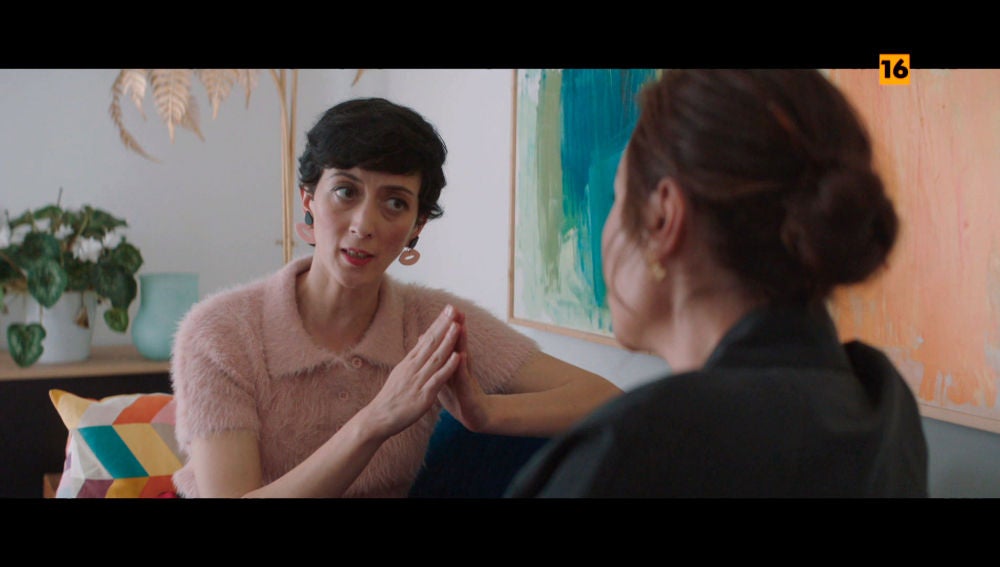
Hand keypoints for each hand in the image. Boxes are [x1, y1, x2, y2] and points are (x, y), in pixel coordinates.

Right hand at [363, 304, 461, 438]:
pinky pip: (438, 378)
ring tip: (457, 326)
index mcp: (409, 362)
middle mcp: (413, 367)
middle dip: (444, 325)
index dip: (438, 323)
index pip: (426, 338)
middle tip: (453, 309)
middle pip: (431, 342)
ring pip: (436, 357)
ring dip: (448, 341)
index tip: (448, 309)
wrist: (378, 418)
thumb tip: (417, 346)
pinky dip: (448, 367)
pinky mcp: (423, 395)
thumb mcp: (400, 374)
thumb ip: (411, 361)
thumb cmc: (390, 398)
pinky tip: (458, 357)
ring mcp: (418, 380)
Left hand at [438, 310, 489, 431]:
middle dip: (455, 326)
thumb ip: (437, 360)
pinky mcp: (467, 391)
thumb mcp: (444, 375)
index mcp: (451, 363)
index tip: (444, 308)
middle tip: (454, 308)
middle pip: (457, 343)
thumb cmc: (458, 395)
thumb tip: (426, 344)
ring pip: (463, 356)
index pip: (448, 341)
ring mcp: (465, 378)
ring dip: (462, 341)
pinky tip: (461, 356)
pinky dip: (461, 367)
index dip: (445, 326)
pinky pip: (463, 378)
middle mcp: (461, 366)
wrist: (475, 415)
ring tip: (460, 325)